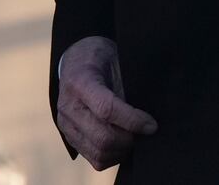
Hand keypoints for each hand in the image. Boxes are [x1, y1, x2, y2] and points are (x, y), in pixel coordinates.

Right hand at [55, 36, 156, 169]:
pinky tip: (122, 141)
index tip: (152, 124)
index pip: (106, 109)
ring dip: (123, 149)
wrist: (75, 63)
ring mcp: (66, 124)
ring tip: (134, 136)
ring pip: (100, 153)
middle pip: (103, 137)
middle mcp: (68, 106)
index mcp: (80, 81)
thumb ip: (128, 86)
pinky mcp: (69, 137)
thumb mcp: (116, 60)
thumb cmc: (100, 59)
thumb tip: (149, 116)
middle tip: (145, 131)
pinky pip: (95, 159)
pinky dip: (114, 156)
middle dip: (130, 139)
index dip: (132, 120)